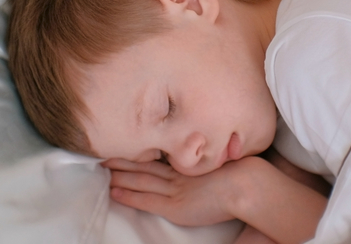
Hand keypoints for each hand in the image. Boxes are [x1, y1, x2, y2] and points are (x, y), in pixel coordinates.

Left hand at [103, 156, 257, 226]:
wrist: (247, 185)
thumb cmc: (244, 174)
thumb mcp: (225, 162)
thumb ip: (213, 161)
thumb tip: (211, 162)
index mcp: (190, 164)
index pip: (160, 158)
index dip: (142, 152)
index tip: (127, 143)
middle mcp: (178, 173)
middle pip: (145, 164)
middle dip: (124, 159)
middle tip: (104, 152)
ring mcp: (175, 189)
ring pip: (141, 179)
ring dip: (120, 174)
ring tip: (102, 168)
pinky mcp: (174, 206)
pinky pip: (146, 200)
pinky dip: (128, 195)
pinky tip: (114, 192)